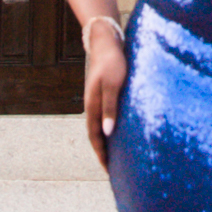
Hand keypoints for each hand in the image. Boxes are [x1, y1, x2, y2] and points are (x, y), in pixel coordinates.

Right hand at [82, 31, 126, 165]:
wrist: (106, 41)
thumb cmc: (113, 62)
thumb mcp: (113, 84)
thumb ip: (110, 107)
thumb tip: (107, 132)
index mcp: (93, 105)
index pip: (94, 136)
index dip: (101, 153)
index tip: (108, 170)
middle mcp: (93, 105)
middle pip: (96, 134)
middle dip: (103, 152)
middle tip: (112, 169)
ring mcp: (97, 99)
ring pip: (100, 126)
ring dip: (106, 141)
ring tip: (116, 155)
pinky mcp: (104, 93)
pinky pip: (105, 117)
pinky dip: (109, 128)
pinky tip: (118, 131)